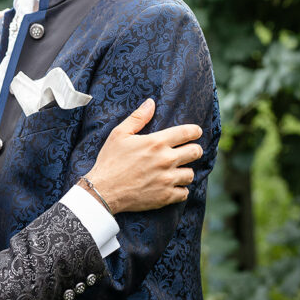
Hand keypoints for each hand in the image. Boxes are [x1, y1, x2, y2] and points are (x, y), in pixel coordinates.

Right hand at [83, 99, 202, 213]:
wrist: (103, 190)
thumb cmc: (110, 161)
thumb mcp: (119, 134)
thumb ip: (138, 117)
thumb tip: (151, 102)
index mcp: (156, 142)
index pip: (188, 132)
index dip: (195, 131)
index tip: (196, 132)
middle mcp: (166, 160)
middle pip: (195, 152)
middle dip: (194, 150)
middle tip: (188, 151)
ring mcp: (167, 180)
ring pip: (191, 174)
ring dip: (185, 171)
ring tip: (177, 171)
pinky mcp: (165, 197)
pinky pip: (184, 193)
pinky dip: (180, 190)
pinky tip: (171, 186)